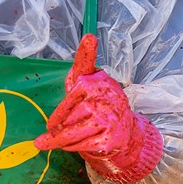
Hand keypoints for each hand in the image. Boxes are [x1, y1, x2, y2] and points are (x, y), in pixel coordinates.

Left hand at [34, 35, 162, 182]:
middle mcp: (104, 96)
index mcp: (95, 80)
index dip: (86, 55)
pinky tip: (82, 141)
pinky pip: (78, 145)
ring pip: (69, 132)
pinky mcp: (109, 138)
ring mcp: (107, 117)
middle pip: (64, 115)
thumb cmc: (97, 102)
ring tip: (60, 137)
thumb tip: (90, 37)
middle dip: (59, 124)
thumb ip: (83, 61)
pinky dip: (72, 147)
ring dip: (61, 138)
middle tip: (61, 124)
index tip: (90, 38)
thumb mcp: (85, 80)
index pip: (80, 76)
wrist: (123, 130)